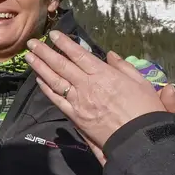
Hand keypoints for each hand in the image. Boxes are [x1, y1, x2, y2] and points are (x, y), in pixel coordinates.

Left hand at [26, 32, 170, 158]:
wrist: (140, 139)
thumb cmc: (145, 110)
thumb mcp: (141, 83)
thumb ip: (123, 67)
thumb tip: (110, 55)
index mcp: (104, 75)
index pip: (79, 55)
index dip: (65, 44)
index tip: (53, 34)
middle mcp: (87, 85)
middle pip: (61, 65)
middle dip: (45, 52)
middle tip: (32, 43)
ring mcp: (79, 101)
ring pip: (55, 81)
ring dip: (40, 67)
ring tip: (29, 57)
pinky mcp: (75, 116)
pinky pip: (57, 100)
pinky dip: (46, 89)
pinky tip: (39, 80)